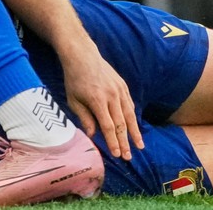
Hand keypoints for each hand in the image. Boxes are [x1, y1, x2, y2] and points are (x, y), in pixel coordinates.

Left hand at [60, 44, 143, 159]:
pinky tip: (135, 127)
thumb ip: (84, 118)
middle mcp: (112, 95)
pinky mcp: (123, 85)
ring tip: (139, 145)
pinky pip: (130, 104)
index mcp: (98, 100)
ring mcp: (119, 90)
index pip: (108, 126)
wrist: (82, 55)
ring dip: (135, 132)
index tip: (117, 155)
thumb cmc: (74, 79)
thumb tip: (93, 135)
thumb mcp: (73, 100)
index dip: (113, 142)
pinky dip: (133, 117)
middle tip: (129, 157)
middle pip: (121, 123)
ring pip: (130, 115)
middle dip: (126, 142)